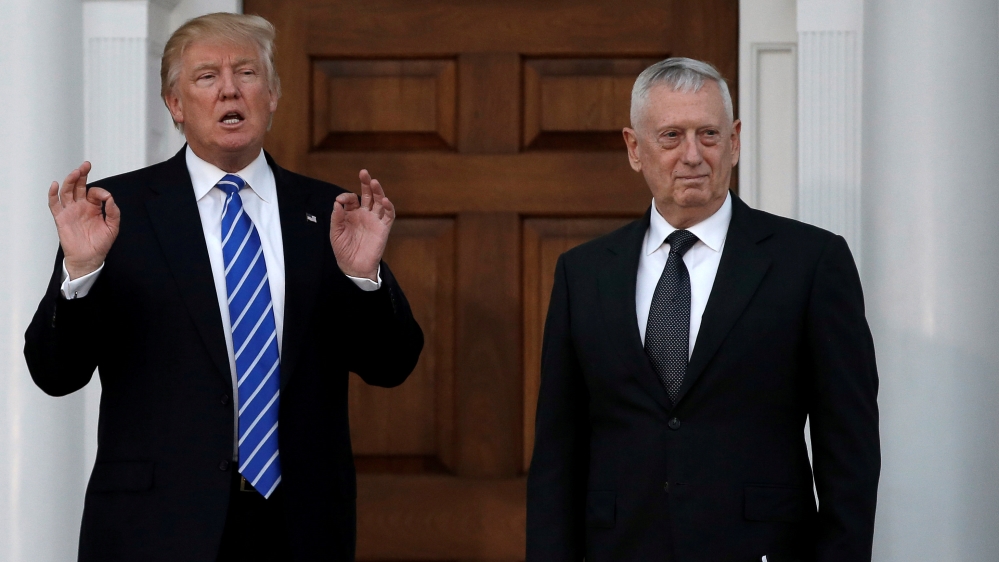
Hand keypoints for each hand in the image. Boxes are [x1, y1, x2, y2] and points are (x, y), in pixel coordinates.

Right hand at [48, 162, 119, 278]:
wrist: (89, 258)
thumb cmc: (100, 244)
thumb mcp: (113, 227)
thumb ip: (113, 212)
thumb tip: (110, 198)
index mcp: (93, 207)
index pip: (94, 192)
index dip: (100, 192)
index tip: (106, 198)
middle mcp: (81, 206)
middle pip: (78, 186)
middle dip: (82, 175)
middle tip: (86, 165)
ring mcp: (70, 211)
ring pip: (67, 191)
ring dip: (70, 181)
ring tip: (76, 172)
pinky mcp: (61, 218)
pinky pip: (54, 204)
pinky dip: (53, 194)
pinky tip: (55, 185)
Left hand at [330, 169, 394, 280]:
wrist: (354, 266)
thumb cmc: (343, 250)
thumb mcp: (335, 234)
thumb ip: (337, 218)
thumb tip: (337, 203)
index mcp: (351, 214)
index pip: (350, 199)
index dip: (345, 197)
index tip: (339, 202)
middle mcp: (364, 214)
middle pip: (367, 195)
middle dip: (366, 183)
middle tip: (364, 172)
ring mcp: (374, 220)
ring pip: (378, 201)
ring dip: (377, 191)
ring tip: (374, 182)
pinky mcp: (383, 228)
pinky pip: (388, 215)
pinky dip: (388, 207)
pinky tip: (384, 200)